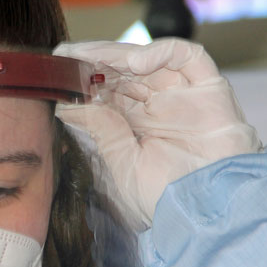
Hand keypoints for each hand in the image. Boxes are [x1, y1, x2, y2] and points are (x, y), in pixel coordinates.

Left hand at [54, 38, 260, 230]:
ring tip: (90, 57)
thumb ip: (100, 129)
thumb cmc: (167, 199)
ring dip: (118, 55)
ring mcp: (185, 95)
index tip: (56, 70)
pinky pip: (189, 57)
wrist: (209, 215)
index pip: (109, 91)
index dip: (84, 78)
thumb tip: (66, 105)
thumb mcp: (123, 164)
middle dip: (95, 63)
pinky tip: (134, 62)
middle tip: (66, 57)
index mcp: (139, 124)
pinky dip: (161, 52)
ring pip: (150, 61)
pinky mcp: (210, 89)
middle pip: (126, 72)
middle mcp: (161, 105)